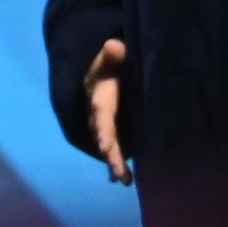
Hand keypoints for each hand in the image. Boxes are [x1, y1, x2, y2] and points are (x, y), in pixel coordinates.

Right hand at [85, 37, 132, 182]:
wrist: (108, 75)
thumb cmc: (111, 66)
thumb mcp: (111, 58)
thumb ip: (113, 55)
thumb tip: (113, 46)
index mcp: (99, 98)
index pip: (101, 115)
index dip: (103, 130)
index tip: (105, 146)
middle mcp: (100, 117)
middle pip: (104, 137)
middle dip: (110, 154)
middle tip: (117, 172)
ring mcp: (109, 128)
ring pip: (111, 148)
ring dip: (116, 164)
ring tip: (124, 180)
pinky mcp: (120, 135)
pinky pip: (119, 150)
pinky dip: (121, 165)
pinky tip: (128, 181)